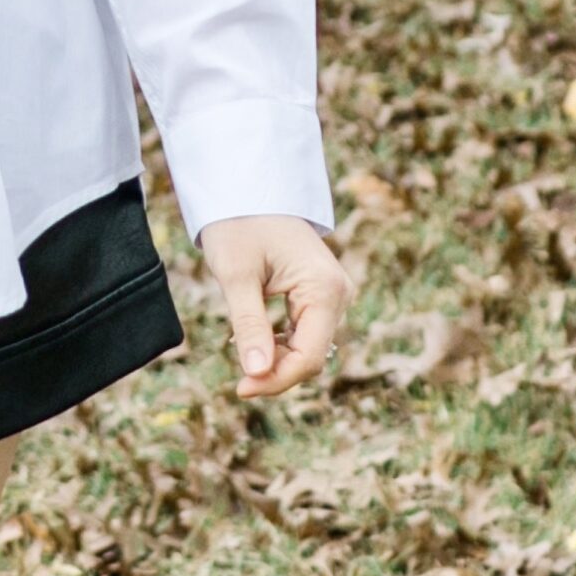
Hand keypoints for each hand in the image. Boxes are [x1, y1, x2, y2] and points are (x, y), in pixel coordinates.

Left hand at [199, 215, 355, 401]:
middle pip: (312, 356)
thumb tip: (255, 374)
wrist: (247, 187)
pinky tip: (253, 340)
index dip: (277, 380)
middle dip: (276, 373)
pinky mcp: (319, 295)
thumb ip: (249, 325)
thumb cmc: (240, 224)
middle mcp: (337, 294)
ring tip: (241, 350)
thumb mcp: (237, 275)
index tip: (241, 389)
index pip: (309, 357)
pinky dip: (280, 344)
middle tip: (237, 380)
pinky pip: (305, 333)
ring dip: (277, 360)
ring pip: (309, 348)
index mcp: (325, 289)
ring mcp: (331, 294)